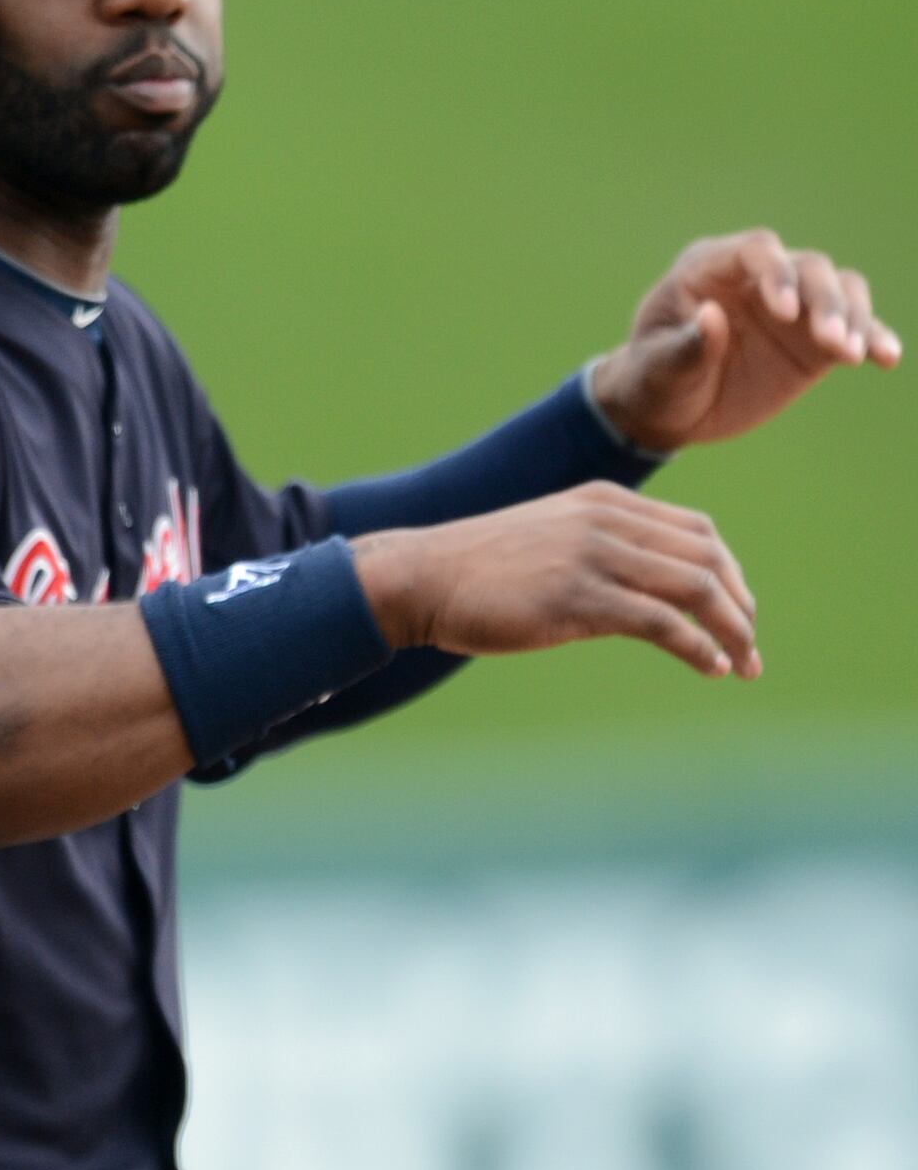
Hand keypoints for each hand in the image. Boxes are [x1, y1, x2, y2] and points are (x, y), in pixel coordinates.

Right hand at [352, 485, 758, 677]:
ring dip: (732, 630)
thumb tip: (639, 595)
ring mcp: (593, 557)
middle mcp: (608, 521)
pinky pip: (662, 622)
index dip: (730, 574)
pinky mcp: (578, 598)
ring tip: (742, 664)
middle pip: (708, 557)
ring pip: (695, 587)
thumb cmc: (477, 569)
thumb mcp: (548, 539)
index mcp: (605, 502)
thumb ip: (598, 549)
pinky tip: (710, 667)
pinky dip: (697, 647)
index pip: (698, 531)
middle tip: (749, 645)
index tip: (736, 613)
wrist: (419, 577)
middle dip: (740, 605)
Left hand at [589, 230, 895, 454]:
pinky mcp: (815, 337)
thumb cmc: (652, 380)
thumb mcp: (657, 370)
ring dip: (853, 317)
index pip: (756, 250)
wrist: (668, 409)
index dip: (775, 273)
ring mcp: (793, 305)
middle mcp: (757, 278)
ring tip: (854, 354)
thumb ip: (685, 347)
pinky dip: (873, 338)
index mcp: (709, 268)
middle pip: (808, 267)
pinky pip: (855, 327)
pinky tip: (885, 358)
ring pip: (840, 289)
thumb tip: (712, 316)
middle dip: (824, 300)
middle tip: (829, 342)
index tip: (785, 313)